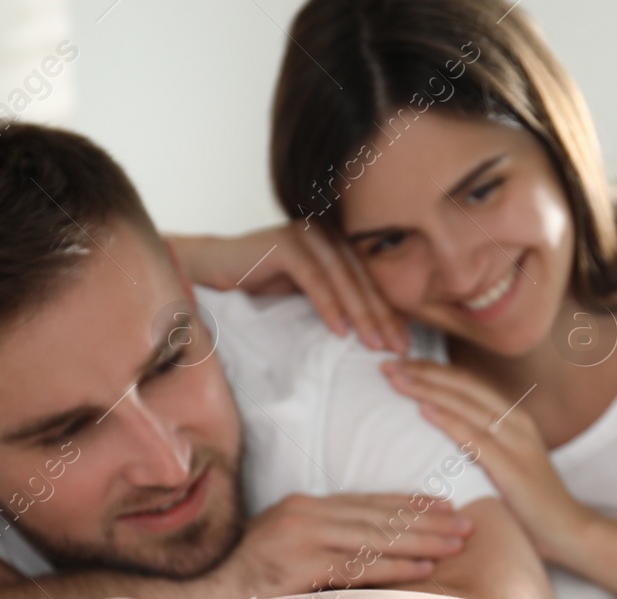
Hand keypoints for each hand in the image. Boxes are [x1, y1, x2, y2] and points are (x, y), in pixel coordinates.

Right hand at [167, 225, 409, 353]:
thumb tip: (373, 333)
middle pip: (362, 278)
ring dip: (361, 313)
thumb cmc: (260, 284)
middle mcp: (326, 233)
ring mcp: (305, 234)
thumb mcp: (306, 294)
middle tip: (398, 348)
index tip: (405, 344)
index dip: (389, 312)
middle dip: (382, 316)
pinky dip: (328, 305)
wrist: (211, 269)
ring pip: (343, 278)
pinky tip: (339, 330)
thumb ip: (336, 301)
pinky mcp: (283, 243)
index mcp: (337, 244)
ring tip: (374, 344)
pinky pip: (313, 278)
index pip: (371, 280)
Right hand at [215, 493, 471, 598]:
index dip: (408, 503)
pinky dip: (395, 565)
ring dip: (421, 540)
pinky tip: (424, 567)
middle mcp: (304, 513)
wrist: (203, 594)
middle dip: (426, 520)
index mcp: (303, 505)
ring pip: (375, 536)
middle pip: (379, 515)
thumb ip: (322, 543)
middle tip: (465, 523)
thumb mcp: (285, 549)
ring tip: (456, 544)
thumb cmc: (247, 580)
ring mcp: (301, 537)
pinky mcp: (300, 565)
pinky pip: (358, 565)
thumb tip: (368, 552)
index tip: (444, 506)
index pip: (367, 501)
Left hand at [382, 360, 589, 563]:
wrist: (569, 531)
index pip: (468, 384)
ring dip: (427, 388)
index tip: (401, 363)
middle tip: (387, 363)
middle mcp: (516, 422)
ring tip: (396, 378)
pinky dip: (447, 420)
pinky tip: (423, 409)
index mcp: (514, 418)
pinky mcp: (512, 466)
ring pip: (465, 405)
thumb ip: (483, 446)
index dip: (433, 370)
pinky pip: (474, 438)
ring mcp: (516, 442)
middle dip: (423, 372)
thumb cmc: (532, 503)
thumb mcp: (508, 464)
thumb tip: (446, 437)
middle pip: (463, 386)